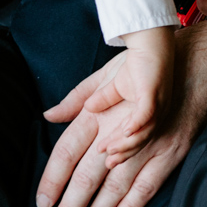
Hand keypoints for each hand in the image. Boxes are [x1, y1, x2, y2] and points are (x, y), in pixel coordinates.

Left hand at [38, 20, 206, 206]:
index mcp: (99, 113)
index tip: (43, 201)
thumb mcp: (107, 74)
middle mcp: (118, 131)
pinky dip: (131, 205)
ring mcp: (146, 144)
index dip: (53, 179)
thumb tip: (49, 115)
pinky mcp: (169, 152)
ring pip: (116, 186)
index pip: (67, 151)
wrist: (196, 67)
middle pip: (88, 176)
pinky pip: (147, 184)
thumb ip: (78, 97)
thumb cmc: (148, 69)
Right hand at [80, 27, 173, 164]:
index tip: (102, 161)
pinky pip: (147, 115)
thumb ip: (84, 100)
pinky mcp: (155, 95)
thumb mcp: (105, 85)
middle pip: (137, 143)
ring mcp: (155, 107)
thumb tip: (51, 115)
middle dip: (122, 154)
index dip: (118, 150)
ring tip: (109, 152)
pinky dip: (136, 124)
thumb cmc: (134, 63)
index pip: (128, 140)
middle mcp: (151, 116)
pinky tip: (125, 132)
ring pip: (142, 133)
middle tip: (106, 164)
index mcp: (141, 117)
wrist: (152, 42)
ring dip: (125, 144)